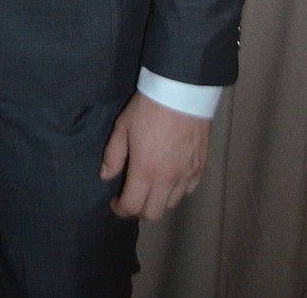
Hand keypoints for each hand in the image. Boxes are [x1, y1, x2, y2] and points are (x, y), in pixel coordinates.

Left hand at [100, 91, 210, 220]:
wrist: (181, 93)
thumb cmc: (148, 108)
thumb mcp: (123, 127)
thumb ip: (113, 155)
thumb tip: (105, 176)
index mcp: (145, 171)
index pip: (132, 207)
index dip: (120, 209)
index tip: (115, 202)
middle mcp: (167, 180)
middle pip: (153, 214)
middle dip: (139, 209)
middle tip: (132, 195)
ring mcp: (187, 175)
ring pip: (172, 204)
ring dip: (158, 200)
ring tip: (151, 185)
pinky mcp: (200, 167)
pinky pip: (189, 190)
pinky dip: (178, 189)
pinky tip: (171, 176)